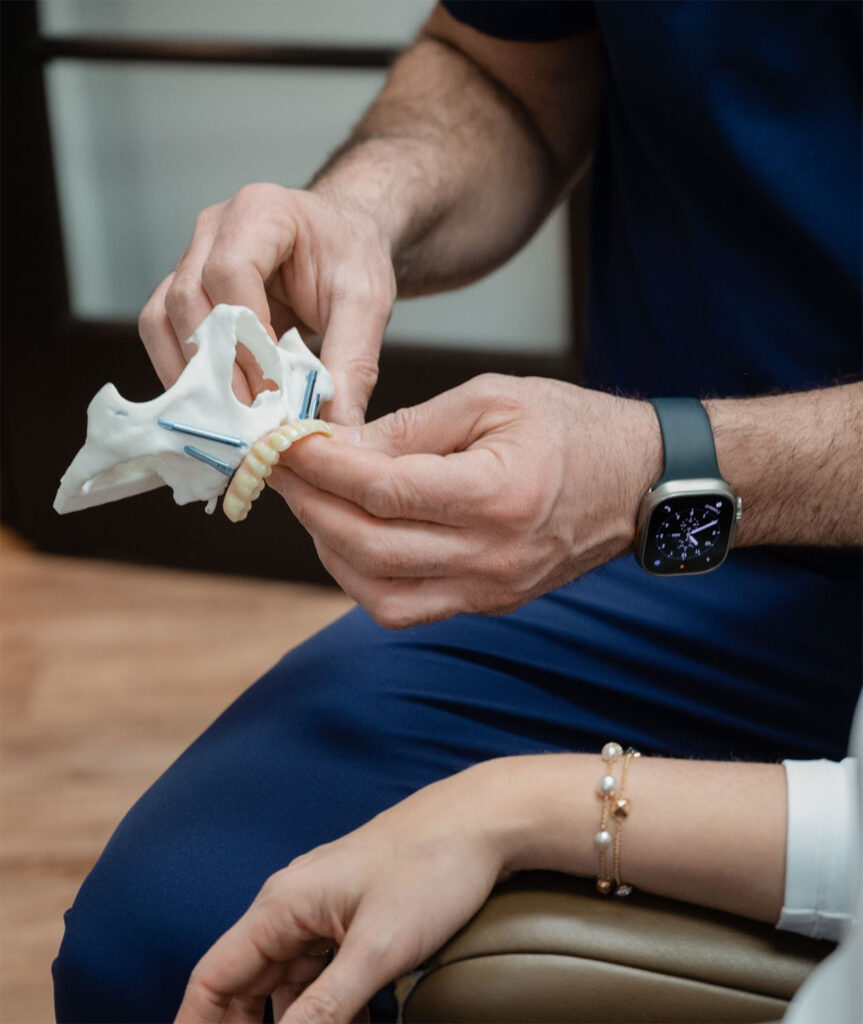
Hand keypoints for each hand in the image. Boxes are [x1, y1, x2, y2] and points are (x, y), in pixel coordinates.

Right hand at [138, 183, 395, 422]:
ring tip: (230, 421)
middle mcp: (212, 228)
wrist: (340, 242)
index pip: (230, 272)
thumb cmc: (352, 259)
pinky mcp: (182, 292)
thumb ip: (353, 364)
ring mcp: (189, 258)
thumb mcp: (366, 305)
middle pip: (187, 298)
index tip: (273, 392)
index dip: (247, 338)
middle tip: (251, 420)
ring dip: (191, 376)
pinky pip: (162, 334)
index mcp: (261, 211)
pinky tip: (215, 408)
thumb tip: (337, 433)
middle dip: (218, 366)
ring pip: (162, 320)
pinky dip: (184, 374)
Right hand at [174, 765, 505, 1023]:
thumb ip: (325, 1007)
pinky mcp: (357, 913)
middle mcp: (294, 904)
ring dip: (299, 1021)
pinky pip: (328, 971)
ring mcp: (326, 908)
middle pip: (248, 984)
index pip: (214, 977)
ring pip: (292, 982)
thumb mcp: (377, 949)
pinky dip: (334, 1008)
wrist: (484, 821)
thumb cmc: (431, 867)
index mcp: (282, 905)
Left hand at [270, 374, 661, 627]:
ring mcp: (490, 588)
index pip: (382, 490)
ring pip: (378, 592)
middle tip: (279, 469)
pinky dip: (363, 578)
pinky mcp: (488, 603)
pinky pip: (406, 608)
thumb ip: (412, 426)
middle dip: (310, 506)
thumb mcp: (492, 399)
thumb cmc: (572, 427)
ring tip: (310, 502)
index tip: (284, 441)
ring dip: (329, 548)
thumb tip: (339, 446)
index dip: (321, 466)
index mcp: (497, 493)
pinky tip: (349, 538)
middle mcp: (492, 555)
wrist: (639, 481)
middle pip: (367, 546)